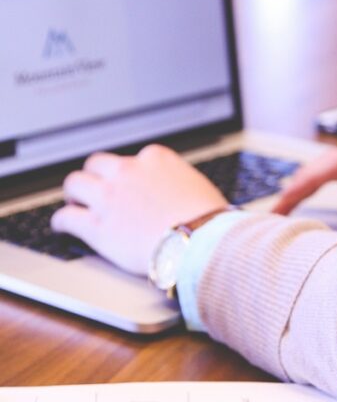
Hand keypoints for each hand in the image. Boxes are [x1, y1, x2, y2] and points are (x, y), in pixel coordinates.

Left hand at [51, 144, 227, 274]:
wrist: (200, 242)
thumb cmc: (209, 220)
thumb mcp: (198, 187)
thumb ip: (180, 184)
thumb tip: (182, 193)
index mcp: (156, 159)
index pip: (133, 159)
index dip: (128, 173)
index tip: (128, 183)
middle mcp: (128, 172)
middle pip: (97, 164)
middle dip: (95, 176)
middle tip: (95, 188)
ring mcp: (109, 198)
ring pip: (75, 183)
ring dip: (74, 193)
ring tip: (74, 203)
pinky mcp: (97, 226)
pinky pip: (67, 218)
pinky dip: (61, 221)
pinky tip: (62, 226)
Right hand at [274, 138, 336, 241]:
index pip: (335, 165)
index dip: (303, 184)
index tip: (280, 205)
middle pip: (327, 164)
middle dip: (297, 186)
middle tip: (271, 215)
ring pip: (333, 168)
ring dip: (307, 186)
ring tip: (281, 212)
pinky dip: (323, 189)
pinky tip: (308, 204)